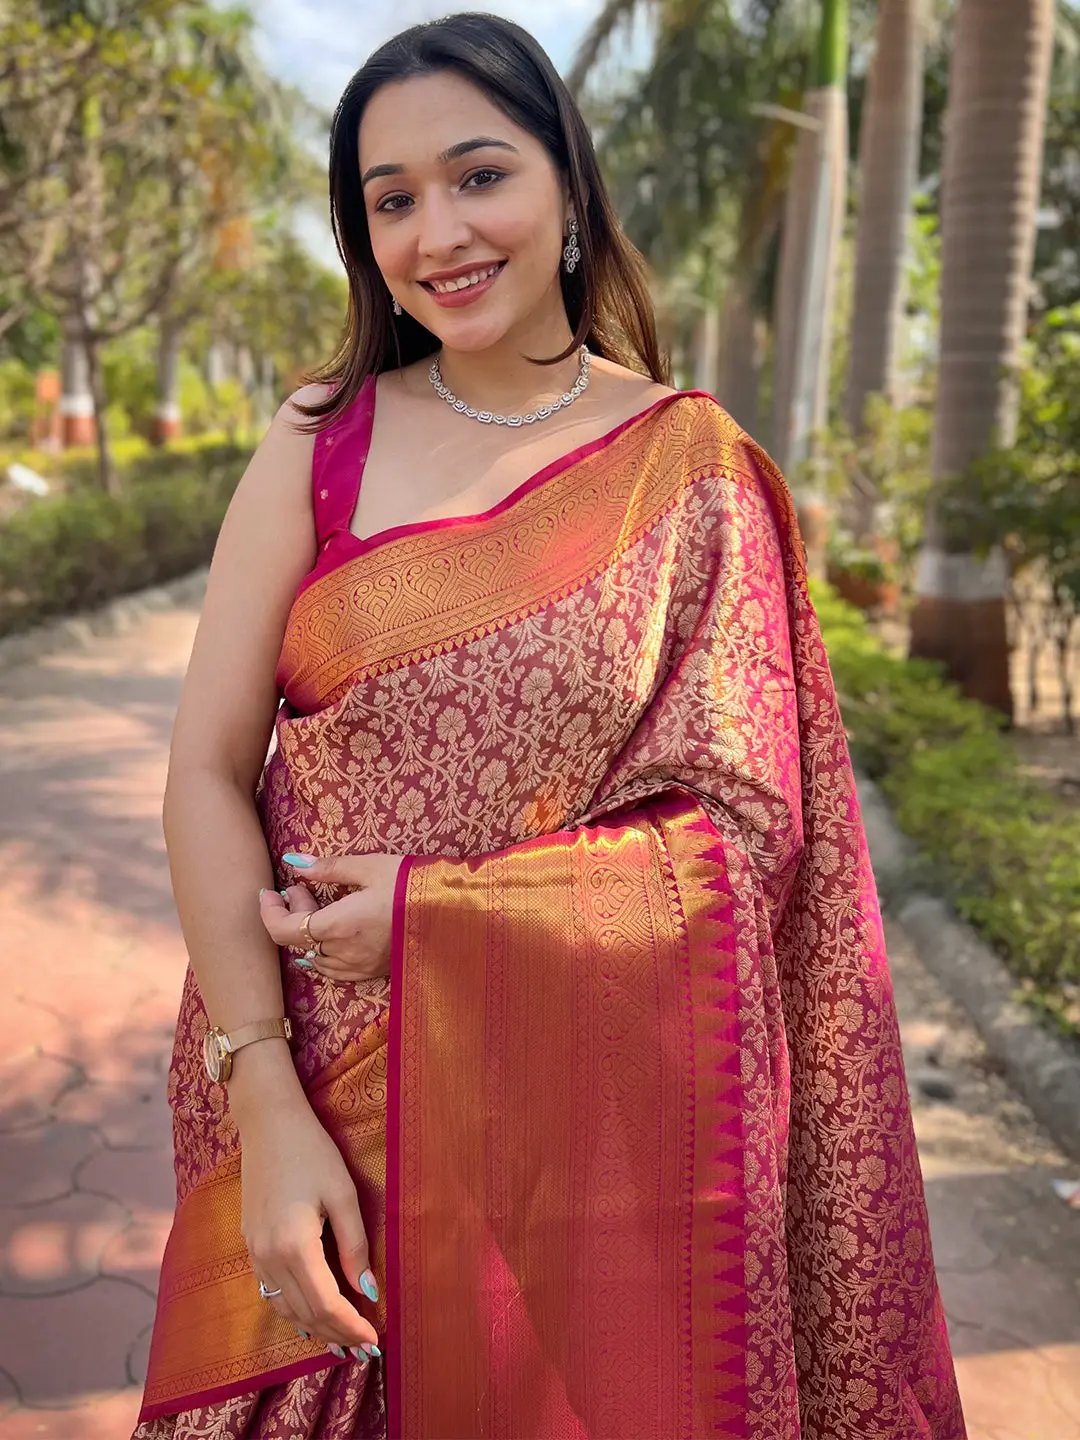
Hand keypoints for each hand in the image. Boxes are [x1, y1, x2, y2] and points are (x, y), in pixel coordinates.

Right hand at [240, 1103, 380, 1357]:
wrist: (268, 1123)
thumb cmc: (312, 1151)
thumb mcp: (343, 1193)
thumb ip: (355, 1245)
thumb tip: (368, 1290)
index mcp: (294, 1246)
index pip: (326, 1305)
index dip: (352, 1327)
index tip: (376, 1339)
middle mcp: (268, 1257)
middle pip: (305, 1314)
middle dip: (337, 1335)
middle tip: (366, 1348)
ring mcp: (254, 1252)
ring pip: (285, 1308)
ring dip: (315, 1327)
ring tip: (344, 1338)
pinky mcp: (250, 1244)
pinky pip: (271, 1291)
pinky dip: (294, 1309)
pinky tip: (312, 1313)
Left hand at [259, 852, 405, 982]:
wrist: (453, 913)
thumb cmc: (411, 884)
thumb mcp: (370, 867)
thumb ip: (329, 868)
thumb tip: (295, 862)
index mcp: (336, 925)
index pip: (282, 931)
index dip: (269, 913)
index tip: (269, 894)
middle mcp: (342, 953)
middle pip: (297, 942)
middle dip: (293, 913)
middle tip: (303, 888)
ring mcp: (359, 967)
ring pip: (315, 957)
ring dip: (309, 933)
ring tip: (323, 906)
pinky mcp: (374, 972)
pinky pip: (336, 969)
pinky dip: (325, 951)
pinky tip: (335, 933)